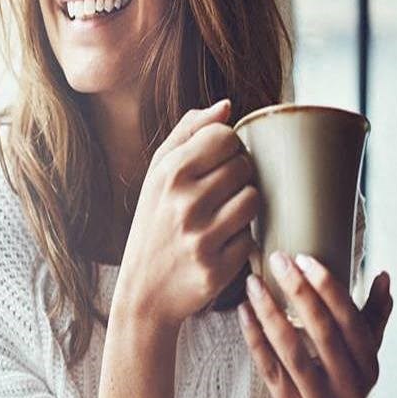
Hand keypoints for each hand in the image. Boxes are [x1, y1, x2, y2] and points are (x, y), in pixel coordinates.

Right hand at [115, 99, 259, 331]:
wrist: (143, 292)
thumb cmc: (153, 225)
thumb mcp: (156, 177)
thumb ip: (187, 135)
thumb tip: (225, 106)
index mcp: (168, 174)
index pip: (225, 137)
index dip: (227, 148)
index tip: (215, 164)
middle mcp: (183, 202)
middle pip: (244, 166)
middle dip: (236, 178)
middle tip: (217, 195)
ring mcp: (201, 236)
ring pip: (252, 199)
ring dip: (242, 208)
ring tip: (220, 218)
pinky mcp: (218, 267)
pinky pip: (251, 236)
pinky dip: (240, 240)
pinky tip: (219, 245)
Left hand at [237, 252, 393, 397]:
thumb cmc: (333, 386)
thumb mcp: (358, 358)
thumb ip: (371, 319)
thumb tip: (382, 276)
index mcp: (370, 367)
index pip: (352, 321)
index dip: (330, 288)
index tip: (306, 258)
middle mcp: (352, 387)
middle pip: (323, 333)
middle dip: (299, 292)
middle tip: (277, 259)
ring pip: (292, 350)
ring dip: (270, 312)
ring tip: (252, 283)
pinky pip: (268, 368)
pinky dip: (254, 338)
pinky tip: (242, 312)